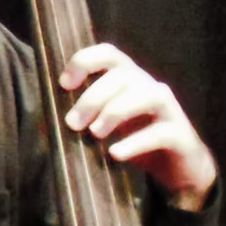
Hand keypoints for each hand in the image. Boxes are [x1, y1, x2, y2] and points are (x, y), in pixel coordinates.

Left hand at [59, 44, 217, 209]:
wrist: (180, 171)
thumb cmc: (136, 143)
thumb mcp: (106, 126)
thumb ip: (84, 115)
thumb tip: (45, 118)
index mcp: (130, 81)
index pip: (109, 54)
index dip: (85, 61)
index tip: (64, 85)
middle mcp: (150, 88)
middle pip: (122, 76)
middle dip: (92, 98)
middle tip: (72, 124)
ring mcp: (169, 110)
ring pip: (147, 95)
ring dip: (115, 111)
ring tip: (95, 134)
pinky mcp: (181, 136)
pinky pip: (161, 132)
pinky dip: (135, 142)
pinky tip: (115, 154)